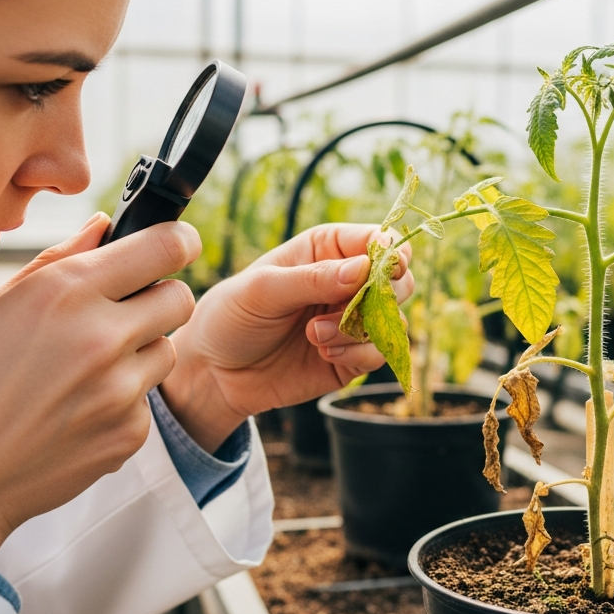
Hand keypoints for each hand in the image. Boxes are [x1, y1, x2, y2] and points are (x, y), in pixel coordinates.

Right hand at [0, 214, 200, 560]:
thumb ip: (60, 260)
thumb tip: (104, 227)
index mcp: (66, 291)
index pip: (166, 246)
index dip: (178, 242)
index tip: (176, 247)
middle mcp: (102, 335)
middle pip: (179, 298)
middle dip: (157, 300)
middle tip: (121, 315)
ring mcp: (120, 389)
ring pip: (166, 350)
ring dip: (139, 353)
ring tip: (83, 371)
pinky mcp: (130, 433)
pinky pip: (147, 401)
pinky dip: (122, 402)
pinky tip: (76, 412)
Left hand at [159, 224, 413, 450]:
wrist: (214, 374)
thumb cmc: (231, 317)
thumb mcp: (262, 290)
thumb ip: (313, 278)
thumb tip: (363, 269)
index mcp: (326, 249)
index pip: (376, 240)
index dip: (390, 251)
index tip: (388, 267)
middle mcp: (346, 282)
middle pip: (399, 279)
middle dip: (382, 295)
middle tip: (348, 308)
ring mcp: (351, 320)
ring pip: (392, 319)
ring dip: (360, 329)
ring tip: (315, 336)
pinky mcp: (353, 357)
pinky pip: (380, 353)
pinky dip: (358, 354)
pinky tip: (324, 354)